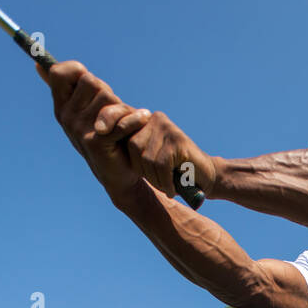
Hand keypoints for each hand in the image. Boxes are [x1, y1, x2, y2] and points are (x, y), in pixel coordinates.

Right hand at [37, 59, 144, 202]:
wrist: (120, 176)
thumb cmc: (107, 138)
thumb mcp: (84, 111)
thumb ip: (68, 88)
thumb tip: (38, 65)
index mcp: (62, 108)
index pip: (60, 73)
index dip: (77, 71)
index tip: (92, 87)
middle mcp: (66, 118)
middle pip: (90, 81)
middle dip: (108, 92)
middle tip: (115, 111)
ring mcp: (79, 130)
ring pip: (107, 98)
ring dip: (123, 107)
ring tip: (127, 122)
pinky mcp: (96, 143)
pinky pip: (118, 120)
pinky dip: (135, 119)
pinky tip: (143, 119)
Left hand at [93, 104, 216, 201]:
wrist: (205, 177)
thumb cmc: (175, 171)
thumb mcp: (149, 158)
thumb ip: (132, 148)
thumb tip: (102, 142)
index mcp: (145, 120)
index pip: (121, 125)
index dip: (113, 129)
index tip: (102, 135)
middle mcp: (154, 119)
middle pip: (133, 147)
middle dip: (143, 170)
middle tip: (159, 180)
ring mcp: (166, 128)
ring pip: (147, 159)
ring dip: (156, 178)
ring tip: (167, 183)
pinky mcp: (176, 140)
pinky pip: (161, 164)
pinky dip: (166, 181)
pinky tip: (173, 187)